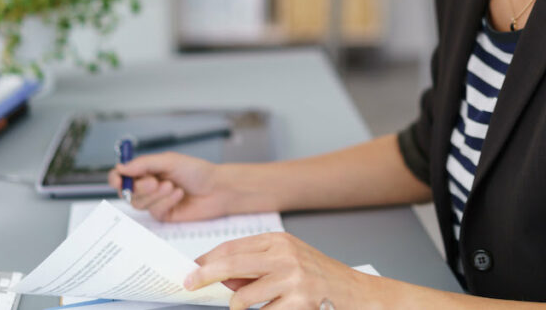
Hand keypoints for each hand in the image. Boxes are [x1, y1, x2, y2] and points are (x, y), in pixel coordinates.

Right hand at [107, 151, 231, 221]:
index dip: (116, 179)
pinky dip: (166, 202)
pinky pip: (154, 211)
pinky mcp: (164, 215)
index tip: (119, 179)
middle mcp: (148, 186)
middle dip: (141, 187)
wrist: (217, 188)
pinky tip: (179, 194)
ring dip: (155, 195)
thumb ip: (144, 164)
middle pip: (127, 192)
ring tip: (172, 186)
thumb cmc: (197, 171)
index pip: (122, 176)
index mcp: (147, 170)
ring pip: (139, 203)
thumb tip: (121, 168)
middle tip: (155, 181)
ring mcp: (155, 201)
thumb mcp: (169, 161)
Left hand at [185, 232, 375, 309]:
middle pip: (231, 264)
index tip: (191, 269)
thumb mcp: (288, 260)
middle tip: (189, 284)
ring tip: (253, 306)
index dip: (208, 259)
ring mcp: (292, 280)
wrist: (356, 293)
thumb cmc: (319, 277)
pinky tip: (278, 309)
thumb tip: (221, 276)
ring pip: (243, 298)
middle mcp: (285, 256)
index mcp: (279, 241)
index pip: (233, 247)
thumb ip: (256, 264)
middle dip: (205, 276)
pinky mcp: (298, 303)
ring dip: (240, 307)